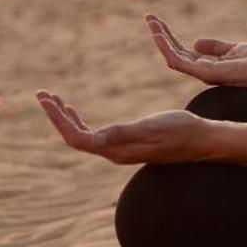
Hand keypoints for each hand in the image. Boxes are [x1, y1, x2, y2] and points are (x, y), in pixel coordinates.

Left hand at [35, 90, 216, 164]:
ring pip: (83, 137)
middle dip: (56, 117)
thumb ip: (123, 133)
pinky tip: (78, 112)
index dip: (57, 119)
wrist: (203, 141)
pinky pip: (94, 136)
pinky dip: (80, 122)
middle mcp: (114, 153)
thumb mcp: (152, 127)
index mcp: (116, 150)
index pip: (76, 138)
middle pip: (74, 138)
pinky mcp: (127, 145)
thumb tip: (93, 139)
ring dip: (66, 119)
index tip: (45, 97)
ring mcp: (120, 150)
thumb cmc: (181, 130)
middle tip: (43, 94)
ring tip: (54, 100)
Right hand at [144, 12, 246, 89]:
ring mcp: (203, 74)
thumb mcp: (234, 49)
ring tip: (151, 24)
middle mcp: (202, 71)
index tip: (158, 21)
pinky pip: (180, 62)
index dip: (169, 37)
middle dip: (160, 36)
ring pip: (173, 58)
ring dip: (160, 41)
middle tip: (148, 18)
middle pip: (174, 53)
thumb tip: (196, 42)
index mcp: (208, 66)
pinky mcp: (207, 73)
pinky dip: (168, 49)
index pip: (182, 51)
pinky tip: (160, 36)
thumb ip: (215, 47)